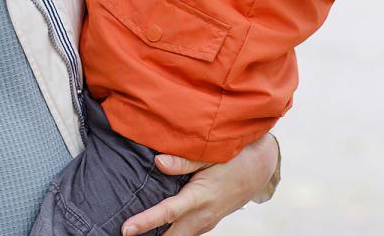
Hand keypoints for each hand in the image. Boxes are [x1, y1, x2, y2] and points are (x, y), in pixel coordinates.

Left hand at [121, 134, 278, 235]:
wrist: (259, 169)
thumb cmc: (233, 158)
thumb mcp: (210, 155)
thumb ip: (183, 161)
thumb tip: (157, 162)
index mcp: (200, 196)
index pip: (167, 213)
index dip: (145, 222)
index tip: (126, 229)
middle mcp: (202, 215)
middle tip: (124, 235)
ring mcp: (206, 222)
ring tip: (136, 234)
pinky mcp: (207, 223)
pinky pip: (185, 234)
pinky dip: (170, 234)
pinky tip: (156, 229)